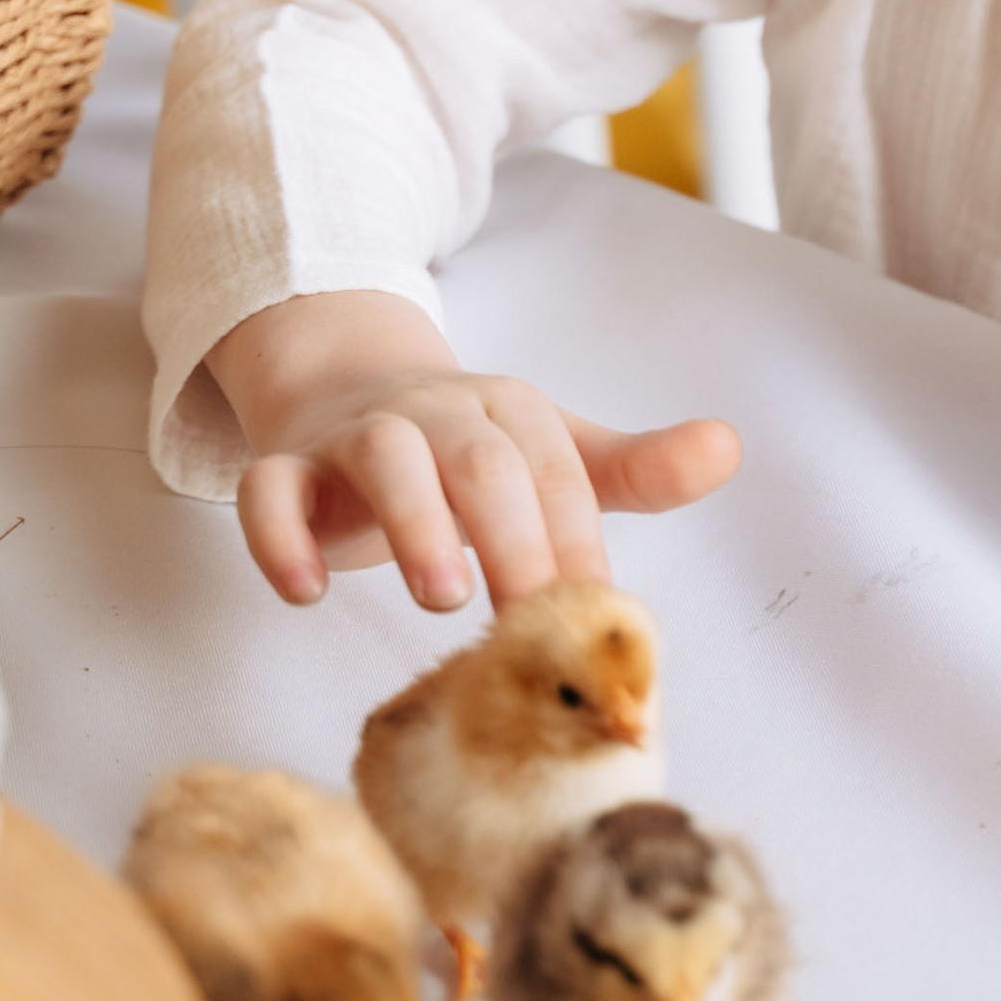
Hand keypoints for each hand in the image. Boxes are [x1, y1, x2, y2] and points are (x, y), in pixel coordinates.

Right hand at [207, 288, 741, 612]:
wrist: (346, 385)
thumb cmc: (465, 444)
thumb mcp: (554, 451)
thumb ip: (636, 468)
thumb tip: (729, 446)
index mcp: (510, 410)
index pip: (557, 472)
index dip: (579, 541)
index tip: (596, 614)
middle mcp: (436, 412)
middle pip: (480, 459)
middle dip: (512, 535)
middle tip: (530, 614)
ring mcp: (357, 435)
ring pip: (384, 458)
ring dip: (415, 523)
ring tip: (442, 595)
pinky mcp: (287, 465)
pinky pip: (270, 491)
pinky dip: (279, 536)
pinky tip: (303, 590)